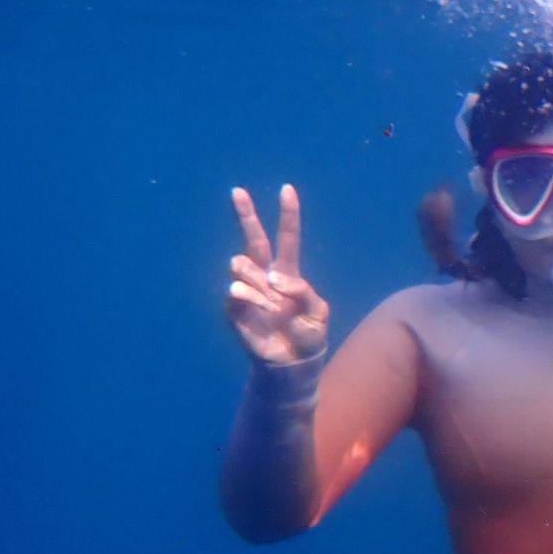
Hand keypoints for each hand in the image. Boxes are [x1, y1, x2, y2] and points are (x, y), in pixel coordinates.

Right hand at [227, 184, 329, 365]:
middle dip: (246, 214)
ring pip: (242, 264)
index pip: (288, 238)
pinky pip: (237, 290)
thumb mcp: (318, 313)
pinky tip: (263, 312)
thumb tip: (276, 280)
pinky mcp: (234, 306)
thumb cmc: (308, 335)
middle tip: (238, 191)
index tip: (287, 189)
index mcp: (289, 273)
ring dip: (258, 281)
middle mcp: (266, 276)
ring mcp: (248, 289)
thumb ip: (304, 292)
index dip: (288, 215)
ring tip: (273, 304)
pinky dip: (253, 300)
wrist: (291, 363)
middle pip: (254, 240)